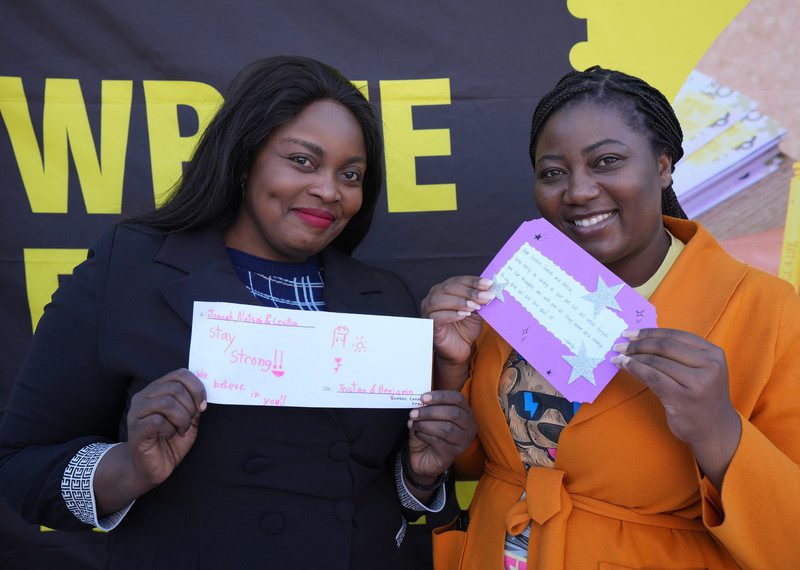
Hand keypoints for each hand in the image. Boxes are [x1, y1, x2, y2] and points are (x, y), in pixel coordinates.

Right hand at [125, 368, 206, 487]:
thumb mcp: (188, 419)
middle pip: (175, 388)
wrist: (152, 467)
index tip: (203, 405)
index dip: (196, 388)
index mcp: (157, 390)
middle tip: (189, 422)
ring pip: (166, 403)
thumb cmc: (170, 441)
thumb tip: (203, 394)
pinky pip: (157, 421)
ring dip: (182, 419)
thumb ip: (194, 404)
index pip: (180, 374)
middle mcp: (144, 397)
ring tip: (181, 430)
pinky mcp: (135, 429)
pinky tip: (169, 435)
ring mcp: (136, 413)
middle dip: (190, 407)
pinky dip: (170, 429)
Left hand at [406, 390, 476, 486]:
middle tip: (414, 412)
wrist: (423, 455)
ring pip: (446, 429)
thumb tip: (420, 400)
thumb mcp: (430, 415)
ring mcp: (463, 442)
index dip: (440, 396)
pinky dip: (424, 435)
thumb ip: (429, 406)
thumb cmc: (429, 431)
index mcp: (466, 412)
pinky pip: (438, 441)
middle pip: (454, 414)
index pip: (458, 399)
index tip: (423, 398)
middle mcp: (469, 426)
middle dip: (430, 412)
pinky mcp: (452, 454)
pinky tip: (417, 433)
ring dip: (425, 424)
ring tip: (413, 423)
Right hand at [421, 276, 493, 365]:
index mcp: (445, 289)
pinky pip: (437, 316)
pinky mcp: (429, 324)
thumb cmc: (466, 326)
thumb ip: (480, 300)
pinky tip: (463, 315)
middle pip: (448, 288)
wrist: (462, 347)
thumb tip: (489, 290)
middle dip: (469, 292)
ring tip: (474, 307)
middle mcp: (434, 296)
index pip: (458, 280)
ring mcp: (429, 310)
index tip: (488, 284)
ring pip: (439, 300)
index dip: (473, 281)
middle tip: (485, 297)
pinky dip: (451, 314)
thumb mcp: (477, 310)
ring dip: (458, 302)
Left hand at [612, 328, 740, 488]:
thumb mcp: (700, 370)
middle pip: (664, 346)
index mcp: (713, 353)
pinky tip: (624, 365)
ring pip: (656, 361)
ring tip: (618, 356)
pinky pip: (652, 376)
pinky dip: (635, 368)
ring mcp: (698, 382)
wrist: (716, 430)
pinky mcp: (683, 397)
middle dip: (638, 344)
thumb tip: (641, 339)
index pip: (675, 335)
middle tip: (619, 345)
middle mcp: (709, 364)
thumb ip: (680, 354)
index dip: (649, 332)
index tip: (629, 333)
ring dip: (633, 357)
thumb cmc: (702, 397)